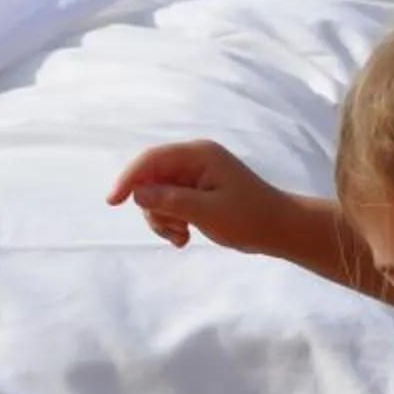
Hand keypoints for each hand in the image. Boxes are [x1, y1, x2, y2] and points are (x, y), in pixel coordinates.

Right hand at [107, 140, 298, 255]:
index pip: (152, 159)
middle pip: (151, 179)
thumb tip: (137, 193)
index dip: (129, 178)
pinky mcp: (196, 193)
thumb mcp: (208, 211)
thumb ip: (171, 201)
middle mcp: (194, 161)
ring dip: (162, 219)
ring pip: (157, 195)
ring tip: (182, 236)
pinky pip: (169, 204)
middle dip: (153, 208)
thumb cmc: (250, 218)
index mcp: (199, 155)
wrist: (279, 230)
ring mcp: (195, 177)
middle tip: (172, 230)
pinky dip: (171, 222)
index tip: (114, 202)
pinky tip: (184, 238)